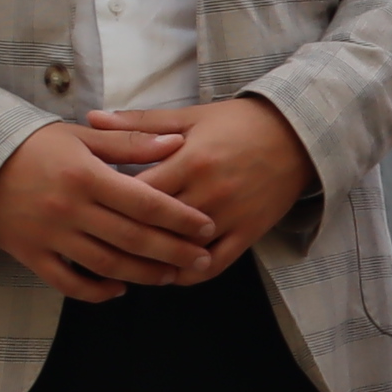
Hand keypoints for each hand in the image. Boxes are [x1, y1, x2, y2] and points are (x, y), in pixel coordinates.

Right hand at [0, 117, 211, 301]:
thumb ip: (129, 144)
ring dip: (143, 274)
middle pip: (132, 239)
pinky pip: (67, 283)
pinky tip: (120, 290)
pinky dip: (96, 292)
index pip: (145, 202)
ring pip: (106, 265)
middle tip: (203, 261)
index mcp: (86, 177)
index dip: (180, 218)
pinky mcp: (30, 255)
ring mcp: (49, 236)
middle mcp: (69, 210)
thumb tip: (176, 145)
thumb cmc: (31, 145)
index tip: (207, 227)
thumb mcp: (80, 136)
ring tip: (170, 277)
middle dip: (174, 253)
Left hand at [95, 96, 316, 275]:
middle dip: (125, 236)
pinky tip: (170, 273)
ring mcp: (230, 217)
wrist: (298, 134)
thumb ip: (140, 124)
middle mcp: (209, 193)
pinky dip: (189, 274)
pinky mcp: (249, 233)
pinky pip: (216, 264)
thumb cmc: (240, 123)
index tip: (92, 209)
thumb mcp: (190, 117)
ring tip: (129, 263)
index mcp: (190, 161)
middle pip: (155, 226)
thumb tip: (92, 117)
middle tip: (101, 243)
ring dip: (154, 261)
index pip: (138, 193)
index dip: (110, 204)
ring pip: (182, 250)